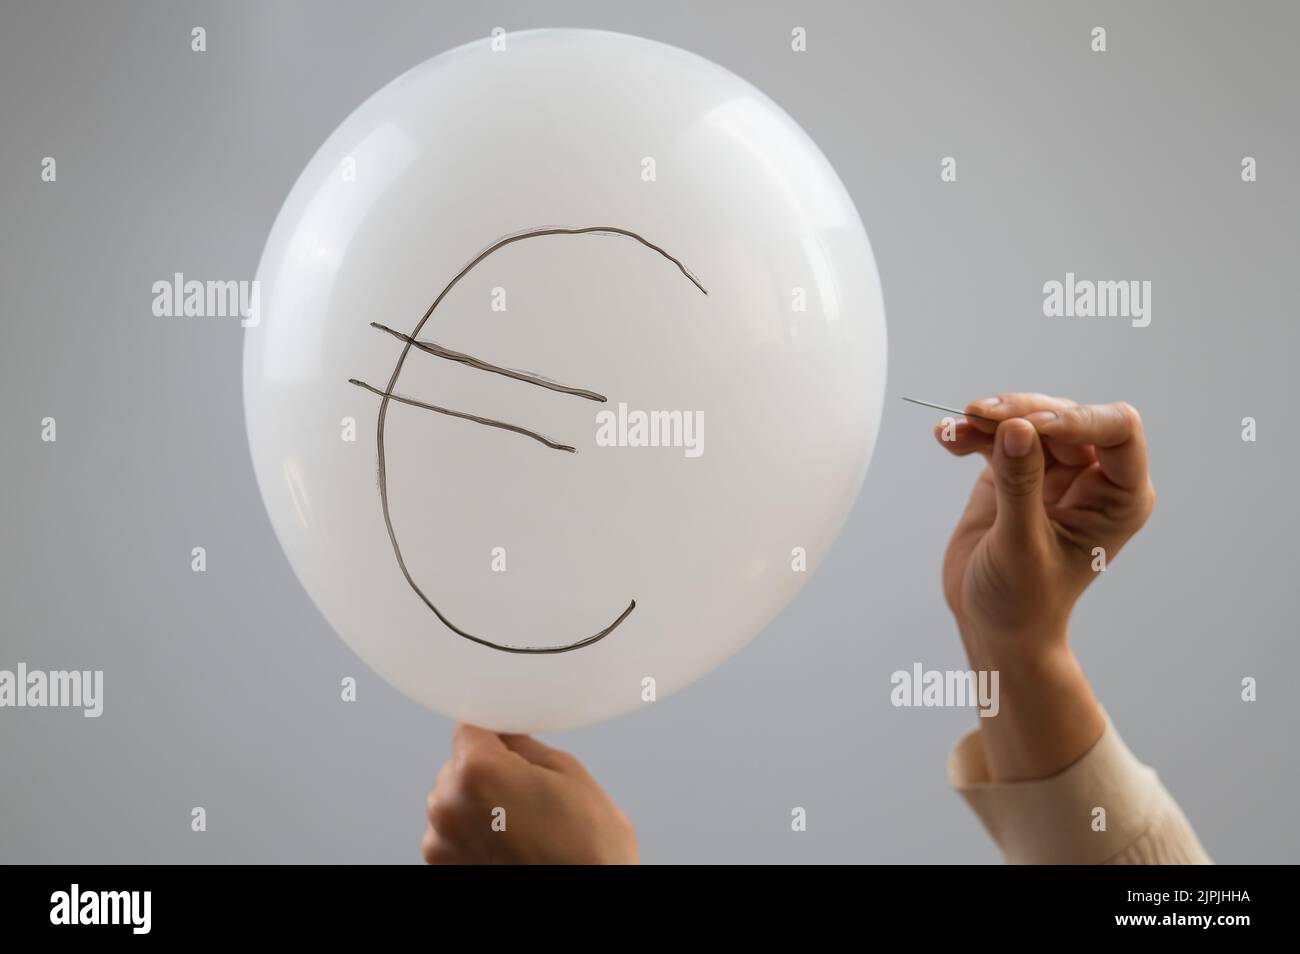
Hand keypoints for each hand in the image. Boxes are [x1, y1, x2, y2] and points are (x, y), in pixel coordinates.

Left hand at [422, 723, 637, 864]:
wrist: (586, 901)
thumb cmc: (586, 846)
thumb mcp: (567, 771)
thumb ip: (523, 744)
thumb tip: (505, 734)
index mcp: (477, 771)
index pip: (470, 727)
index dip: (495, 733)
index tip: (513, 745)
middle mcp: (447, 805)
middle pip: (459, 765)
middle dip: (487, 770)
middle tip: (528, 792)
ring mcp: (440, 841)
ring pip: (454, 799)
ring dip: (478, 803)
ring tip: (521, 824)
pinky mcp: (443, 867)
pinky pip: (453, 832)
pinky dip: (474, 832)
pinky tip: (509, 843)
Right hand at [934, 393, 1155, 778]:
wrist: (992, 626)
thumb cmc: (1023, 602)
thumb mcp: (1022, 546)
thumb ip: (1020, 485)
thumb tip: (1016, 428)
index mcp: (1118, 498)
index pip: (1117, 431)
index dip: (1077, 419)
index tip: (1029, 426)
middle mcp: (1091, 477)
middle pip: (1065, 417)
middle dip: (1022, 413)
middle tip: (978, 417)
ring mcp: (1051, 472)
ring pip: (1028, 419)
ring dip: (990, 418)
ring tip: (957, 427)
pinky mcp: (1013, 471)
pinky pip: (996, 436)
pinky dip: (971, 433)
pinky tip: (947, 438)